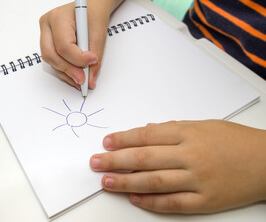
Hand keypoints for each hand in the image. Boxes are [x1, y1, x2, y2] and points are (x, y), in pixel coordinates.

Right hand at [39, 2, 107, 89]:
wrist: (91, 7)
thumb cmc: (94, 13)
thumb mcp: (99, 32)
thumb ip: (95, 56)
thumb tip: (90, 79)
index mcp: (58, 17)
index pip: (63, 45)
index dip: (78, 58)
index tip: (92, 62)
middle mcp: (47, 25)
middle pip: (51, 55)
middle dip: (69, 70)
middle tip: (83, 80)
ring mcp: (45, 35)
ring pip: (51, 61)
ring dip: (67, 73)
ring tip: (82, 80)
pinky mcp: (48, 44)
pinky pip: (53, 62)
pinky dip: (65, 71)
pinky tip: (76, 75)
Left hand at [90, 120, 265, 212]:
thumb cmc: (234, 140)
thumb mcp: (203, 125)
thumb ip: (172, 129)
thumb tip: (146, 130)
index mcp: (188, 133)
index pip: (146, 135)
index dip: (123, 139)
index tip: (106, 142)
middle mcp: (190, 155)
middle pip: (143, 158)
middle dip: (114, 160)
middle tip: (95, 162)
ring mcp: (197, 179)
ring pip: (153, 181)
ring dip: (125, 182)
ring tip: (106, 181)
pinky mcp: (205, 201)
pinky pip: (172, 203)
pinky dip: (151, 202)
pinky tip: (134, 199)